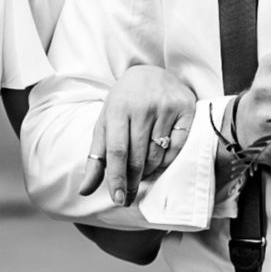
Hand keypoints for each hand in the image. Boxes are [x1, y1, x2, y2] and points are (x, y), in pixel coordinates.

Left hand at [75, 65, 198, 205]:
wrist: (150, 72)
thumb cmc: (124, 103)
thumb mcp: (105, 124)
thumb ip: (96, 158)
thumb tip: (84, 190)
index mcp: (118, 108)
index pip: (117, 151)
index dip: (117, 178)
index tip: (118, 199)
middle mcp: (143, 106)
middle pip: (138, 157)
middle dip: (132, 181)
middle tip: (129, 194)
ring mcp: (166, 106)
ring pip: (158, 155)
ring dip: (149, 171)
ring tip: (143, 171)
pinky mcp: (186, 108)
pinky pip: (177, 148)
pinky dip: (167, 160)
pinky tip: (160, 159)